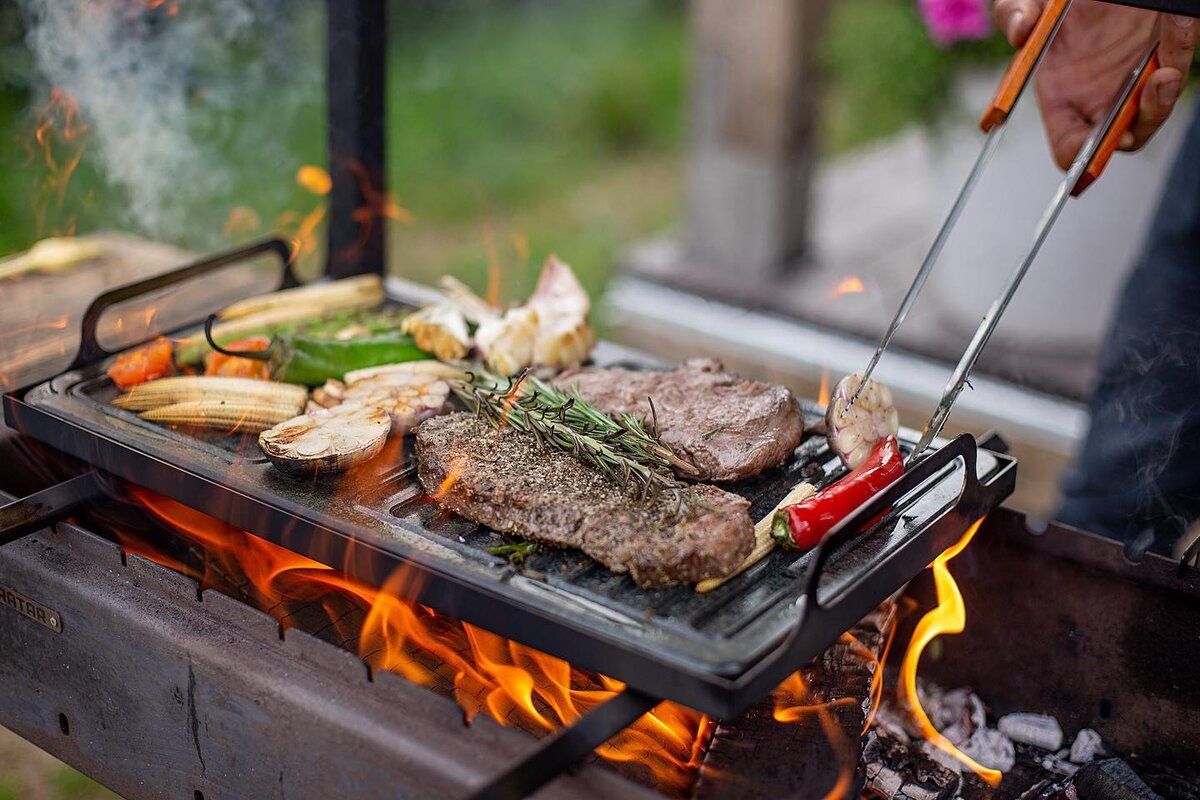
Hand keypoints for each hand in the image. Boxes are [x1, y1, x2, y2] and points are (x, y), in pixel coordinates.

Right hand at [993, 0, 1195, 168]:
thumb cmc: (1069, 0)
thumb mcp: (1035, 2)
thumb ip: (1013, 13)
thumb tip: (1020, 32)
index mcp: (1062, 94)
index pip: (1070, 148)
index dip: (1076, 157)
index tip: (1084, 145)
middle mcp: (1101, 94)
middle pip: (1119, 139)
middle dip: (1127, 132)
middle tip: (1118, 124)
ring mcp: (1137, 76)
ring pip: (1155, 108)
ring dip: (1158, 101)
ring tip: (1162, 76)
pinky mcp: (1168, 50)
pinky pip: (1178, 59)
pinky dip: (1178, 47)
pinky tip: (1174, 32)